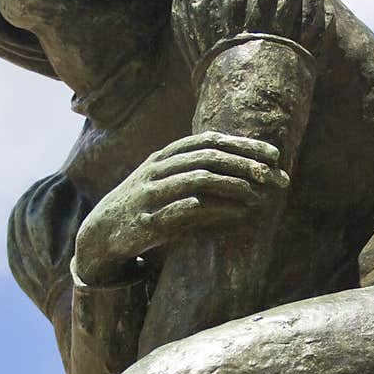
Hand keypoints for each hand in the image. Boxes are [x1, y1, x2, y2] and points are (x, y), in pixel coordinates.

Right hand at [74, 131, 287, 284]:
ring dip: (233, 185)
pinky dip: (214, 209)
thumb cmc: (143, 204)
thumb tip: (244, 167)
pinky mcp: (149, 222)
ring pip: (198, 181)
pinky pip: (185, 211)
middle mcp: (158, 170)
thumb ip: (195, 169)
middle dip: (244, 164)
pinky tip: (238, 212)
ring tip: (259, 195)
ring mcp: (151, 195)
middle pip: (208, 158)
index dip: (243, 144)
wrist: (100, 232)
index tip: (273, 154)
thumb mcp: (164, 178)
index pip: (209, 141)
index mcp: (165, 156)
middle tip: (273, 176)